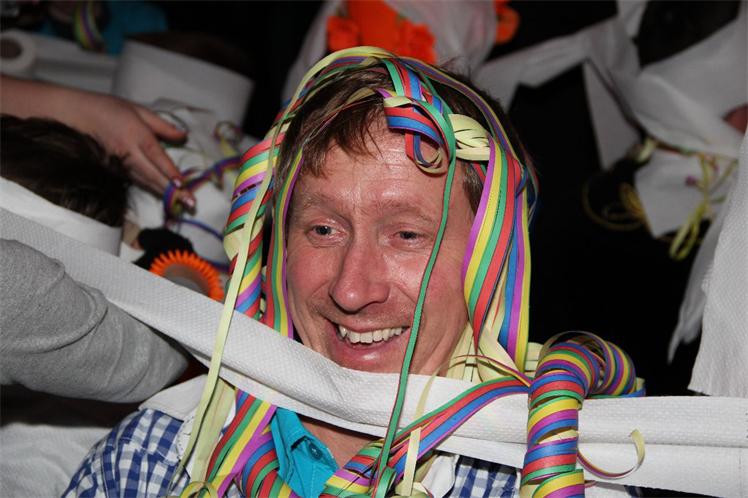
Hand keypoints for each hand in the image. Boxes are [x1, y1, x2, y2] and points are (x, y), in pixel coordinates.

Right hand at [0, 76, 194, 207]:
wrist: (75, 115)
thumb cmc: (108, 108)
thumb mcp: (138, 110)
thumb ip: (163, 126)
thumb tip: (184, 136)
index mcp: (137, 135)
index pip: (157, 158)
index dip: (170, 172)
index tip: (183, 184)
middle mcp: (129, 153)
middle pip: (153, 176)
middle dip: (172, 191)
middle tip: (190, 203)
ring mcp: (120, 164)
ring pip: (145, 182)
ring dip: (163, 194)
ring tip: (181, 204)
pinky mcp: (114, 170)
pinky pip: (136, 181)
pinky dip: (151, 189)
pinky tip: (164, 195)